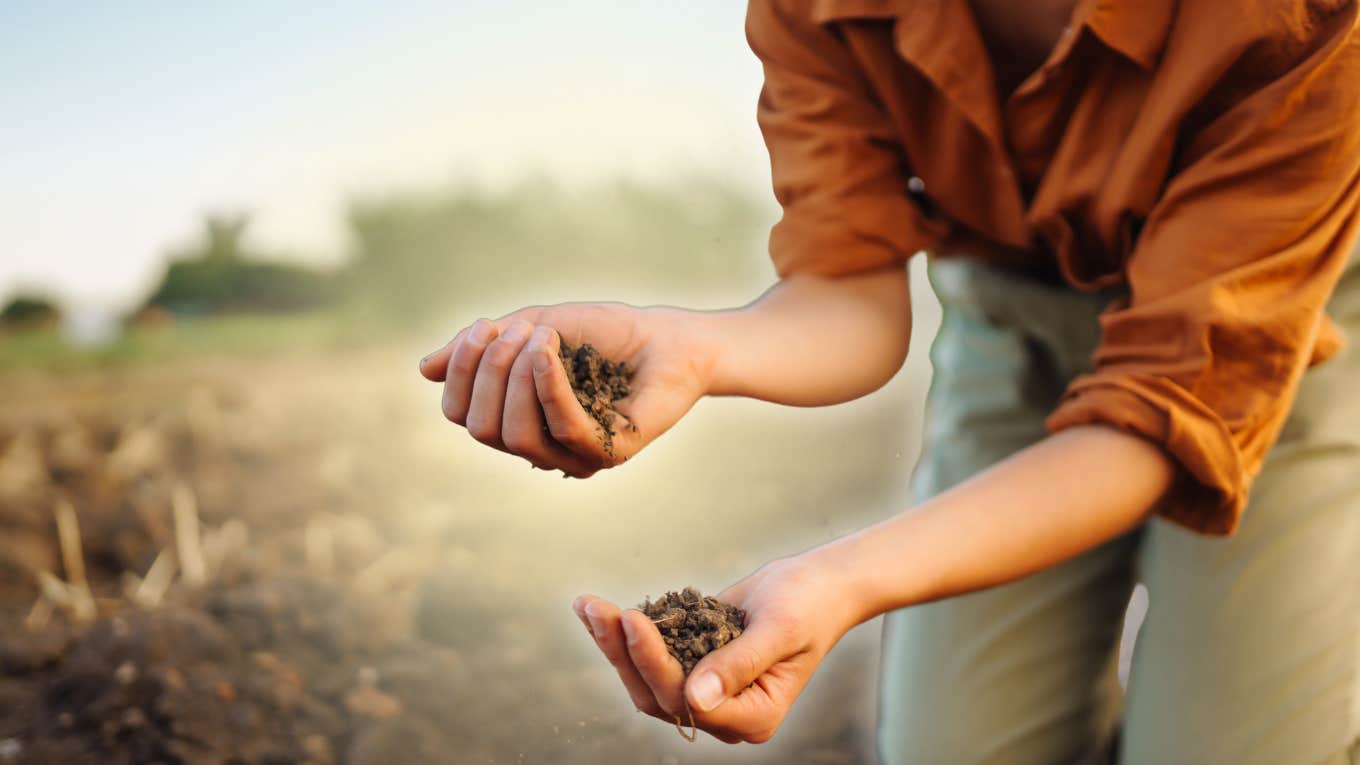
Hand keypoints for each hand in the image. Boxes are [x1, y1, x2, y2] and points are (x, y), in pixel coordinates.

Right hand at [418, 303, 712, 477]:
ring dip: (517, 376)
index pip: (460, 414)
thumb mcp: (533, 326)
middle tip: (520, 329)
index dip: (461, 370)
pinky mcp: (609, 454)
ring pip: (515, 436)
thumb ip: (484, 346)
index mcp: (517, 419)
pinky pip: (562, 429)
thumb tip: (424, 370)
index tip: (484, 327)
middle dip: (488, 371)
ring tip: (543, 335)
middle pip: (481, 427)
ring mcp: (574, 456)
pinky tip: (548, 351)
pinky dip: (548, 386)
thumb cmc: (606, 333)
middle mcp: (540, 446)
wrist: (671, 337)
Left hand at [572, 551, 861, 743]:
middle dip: (623, 653)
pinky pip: (652, 656)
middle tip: (598, 608)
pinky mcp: (693, 665)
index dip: (655, 664)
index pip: (689, 701)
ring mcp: (706, 691)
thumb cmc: (809, 605)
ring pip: (647, 679)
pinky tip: (597, 609)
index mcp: (753, 717)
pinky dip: (623, 634)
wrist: (819, 584)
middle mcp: (725, 712)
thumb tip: (697, 699)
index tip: (633, 620)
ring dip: (614, 643)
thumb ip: (739, 665)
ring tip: (588, 605)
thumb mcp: (779, 630)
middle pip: (659, 695)